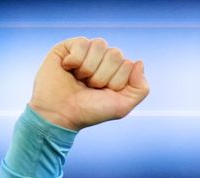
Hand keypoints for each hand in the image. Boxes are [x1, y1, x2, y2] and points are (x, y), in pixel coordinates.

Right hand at [28, 37, 149, 130]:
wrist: (59, 113)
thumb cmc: (90, 111)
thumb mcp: (122, 106)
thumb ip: (140, 88)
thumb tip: (139, 62)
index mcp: (117, 72)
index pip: (128, 64)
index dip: (116, 82)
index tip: (103, 94)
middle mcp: (103, 60)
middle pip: (115, 53)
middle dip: (102, 76)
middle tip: (89, 88)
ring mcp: (86, 52)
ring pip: (100, 45)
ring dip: (89, 68)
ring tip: (79, 79)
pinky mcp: (68, 47)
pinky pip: (82, 42)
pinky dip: (75, 60)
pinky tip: (67, 69)